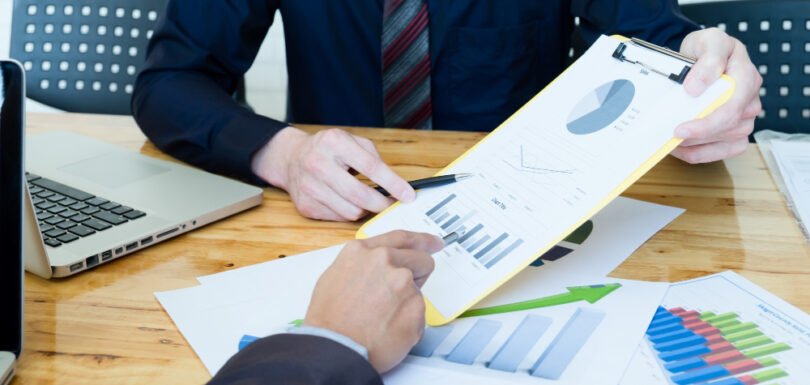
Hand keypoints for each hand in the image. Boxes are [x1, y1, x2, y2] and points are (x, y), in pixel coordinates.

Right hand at [251, 126, 415, 220]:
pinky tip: (346, 202)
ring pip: (351, 211)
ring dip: (365, 209)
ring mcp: (309, 187)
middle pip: (360, 195)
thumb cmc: (328, 150)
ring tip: (367, 200)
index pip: (371, 167)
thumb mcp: (351, 141)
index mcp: (334, 142)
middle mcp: (318, 164)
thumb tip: (396, 185)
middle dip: (382, 204)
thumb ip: (374, 158)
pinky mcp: (305, 206)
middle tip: (391, 204)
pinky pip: (338, 218)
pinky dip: (348, 213)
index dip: (393, 184)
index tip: (408, 195)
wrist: (291, 158)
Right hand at [303, 231, 442, 372]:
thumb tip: (379, 269)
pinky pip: (419, 313)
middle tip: (402, 294)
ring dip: (407, 302)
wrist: (334, 349)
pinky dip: (409, 322)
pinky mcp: (416, 305)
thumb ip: (363, 265)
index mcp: (364, 251)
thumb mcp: (335, 276)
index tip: (434, 243)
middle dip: (418, 274)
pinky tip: (389, 331)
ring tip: (383, 319)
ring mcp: (403, 282)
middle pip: (421, 259)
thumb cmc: (329, 320)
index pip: (401, 238)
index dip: (422, 240)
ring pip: (418, 290)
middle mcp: (385, 260)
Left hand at [672, 28, 762, 162]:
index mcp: (746, 75)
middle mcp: (750, 99)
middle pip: (730, 127)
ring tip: (670, 140)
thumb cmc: (706, 49)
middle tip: (670, 136)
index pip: (733, 105)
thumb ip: (708, 61)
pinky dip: (700, 154)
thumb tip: (696, 88)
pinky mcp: (737, 131)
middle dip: (697, 135)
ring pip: (726, 141)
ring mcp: (745, 117)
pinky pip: (725, 151)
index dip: (707, 122)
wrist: (700, 57)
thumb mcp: (708, 41)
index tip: (680, 129)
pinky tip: (680, 148)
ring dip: (696, 145)